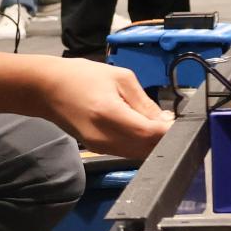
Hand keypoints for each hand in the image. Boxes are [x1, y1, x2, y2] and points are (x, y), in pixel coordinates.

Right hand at [41, 58, 170, 157]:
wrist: (47, 89)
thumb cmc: (81, 76)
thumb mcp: (120, 78)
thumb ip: (144, 102)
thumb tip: (165, 121)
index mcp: (109, 114)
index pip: (150, 133)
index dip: (170, 131)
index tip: (184, 123)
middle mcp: (105, 137)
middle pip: (146, 149)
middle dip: (164, 139)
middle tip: (175, 124)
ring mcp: (100, 147)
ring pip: (138, 154)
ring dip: (153, 143)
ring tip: (159, 125)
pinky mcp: (98, 150)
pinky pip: (127, 152)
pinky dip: (140, 144)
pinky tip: (143, 130)